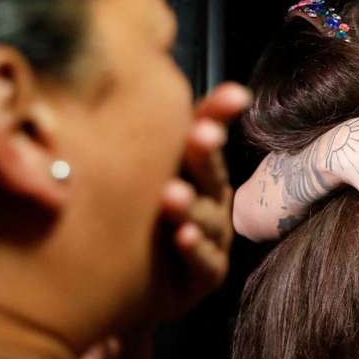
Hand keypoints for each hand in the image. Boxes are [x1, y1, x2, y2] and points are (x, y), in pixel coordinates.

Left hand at [151, 82, 248, 320]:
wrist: (125, 285)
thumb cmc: (139, 218)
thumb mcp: (146, 173)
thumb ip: (156, 133)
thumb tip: (155, 73)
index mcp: (200, 171)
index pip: (209, 135)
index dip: (219, 115)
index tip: (233, 96)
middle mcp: (212, 201)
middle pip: (212, 174)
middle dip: (206, 154)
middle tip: (201, 134)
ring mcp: (213, 238)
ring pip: (208, 219)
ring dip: (192, 206)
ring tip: (173, 195)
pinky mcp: (206, 276)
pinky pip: (203, 262)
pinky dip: (194, 249)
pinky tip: (183, 236)